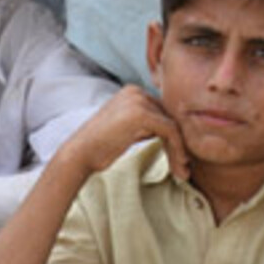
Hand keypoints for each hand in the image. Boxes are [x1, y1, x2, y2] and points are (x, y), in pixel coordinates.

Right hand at [60, 84, 189, 184]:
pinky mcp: (141, 114)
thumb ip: (147, 126)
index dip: (174, 137)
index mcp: (132, 92)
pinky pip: (170, 131)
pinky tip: (178, 166)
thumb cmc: (100, 147)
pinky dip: (177, 149)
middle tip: (184, 168)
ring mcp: (138, 100)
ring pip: (173, 125)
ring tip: (182, 172)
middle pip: (170, 118)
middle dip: (179, 145)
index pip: (163, 113)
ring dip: (180, 151)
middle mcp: (136, 91)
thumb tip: (171, 132)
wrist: (79, 154)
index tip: (179, 159)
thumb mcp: (128, 130)